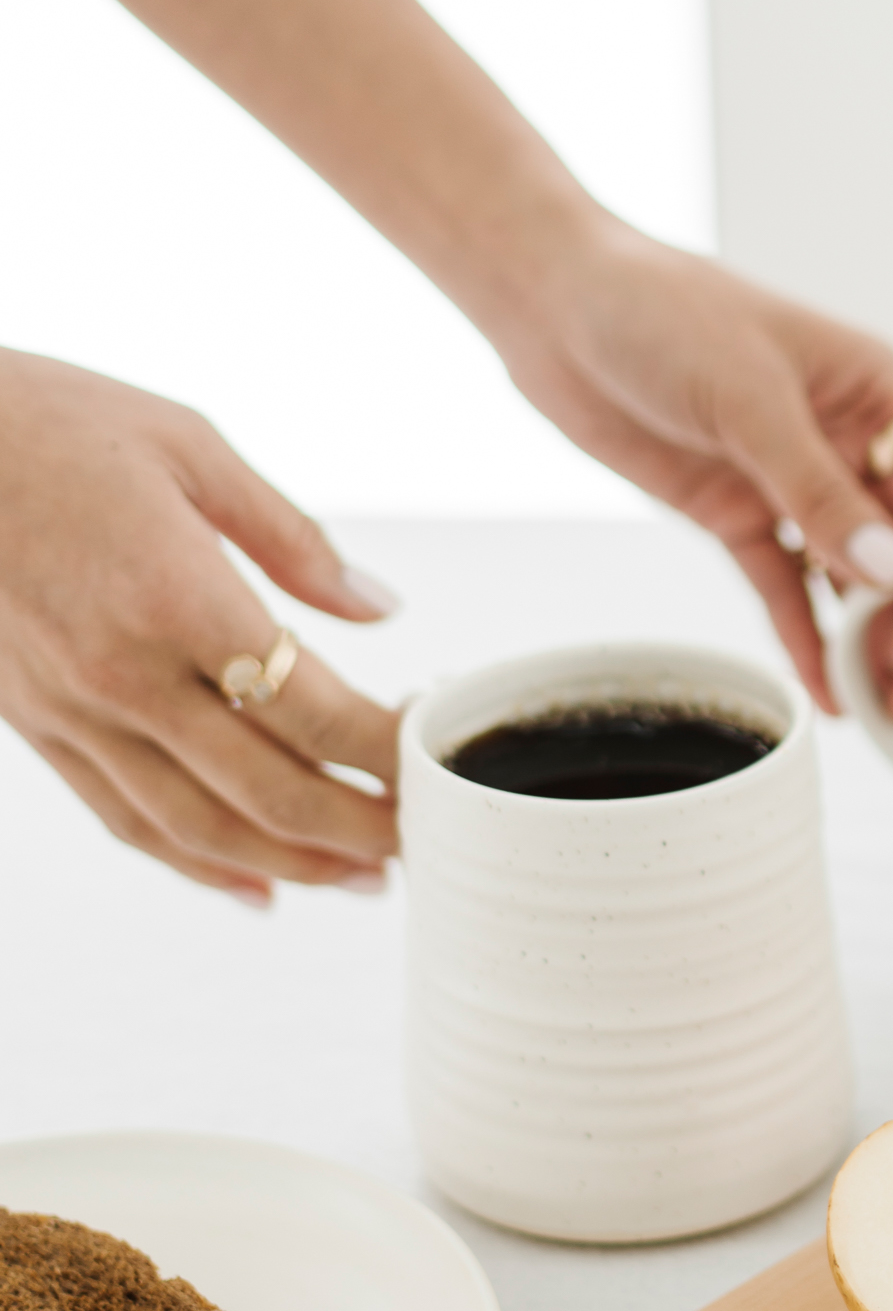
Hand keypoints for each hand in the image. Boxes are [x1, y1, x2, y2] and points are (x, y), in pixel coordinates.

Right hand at [0, 349, 403, 903]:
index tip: (434, 749)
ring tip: (366, 879)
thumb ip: (292, 536)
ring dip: (296, 865)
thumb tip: (381, 605)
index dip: (387, 748)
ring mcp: (73, 710)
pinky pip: (127, 821)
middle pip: (269, 790)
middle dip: (361, 829)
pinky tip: (261, 889)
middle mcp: (124, 673)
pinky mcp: (36, 726)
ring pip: (202, 827)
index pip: (312, 710)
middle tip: (426, 842)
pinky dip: (201, 866)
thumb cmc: (44, 421)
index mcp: (175, 597)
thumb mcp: (187, 443)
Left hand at [483, 217, 892, 722]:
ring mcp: (792, 485)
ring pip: (851, 580)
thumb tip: (892, 570)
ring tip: (877, 709)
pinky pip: (786, 589)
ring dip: (865, 644)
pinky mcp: (740, 517)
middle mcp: (847, 444)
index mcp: (875, 394)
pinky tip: (827, 689)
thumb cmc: (657, 309)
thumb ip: (820, 493)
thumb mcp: (749, 399)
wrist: (551, 305)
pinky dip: (806, 638)